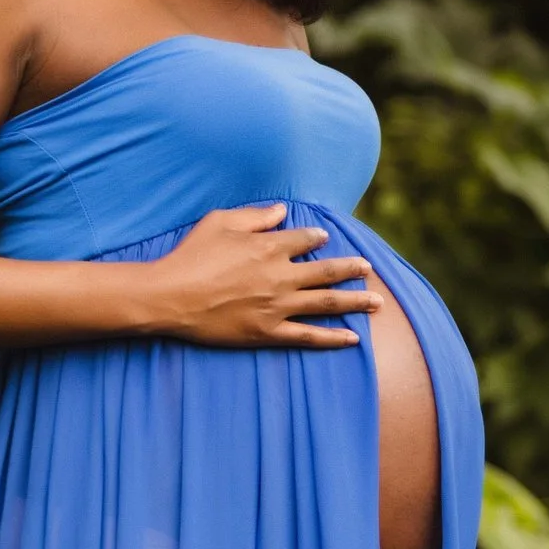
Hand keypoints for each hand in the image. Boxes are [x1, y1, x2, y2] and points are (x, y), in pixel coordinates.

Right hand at [140, 205, 381, 348]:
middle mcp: (280, 275)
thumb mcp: (220, 222)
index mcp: (269, 246)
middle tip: (370, 269)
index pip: (305, 240)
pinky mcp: (268, 332)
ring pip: (326, 303)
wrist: (170, 296)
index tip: (325, 239)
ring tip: (378, 302)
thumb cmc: (190, 256)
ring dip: (355, 301)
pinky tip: (353, 338)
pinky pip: (308, 336)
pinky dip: (333, 338)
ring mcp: (276, 306)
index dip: (317, 238)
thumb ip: (255, 216)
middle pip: (327, 271)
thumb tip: (283, 210)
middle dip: (352, 269)